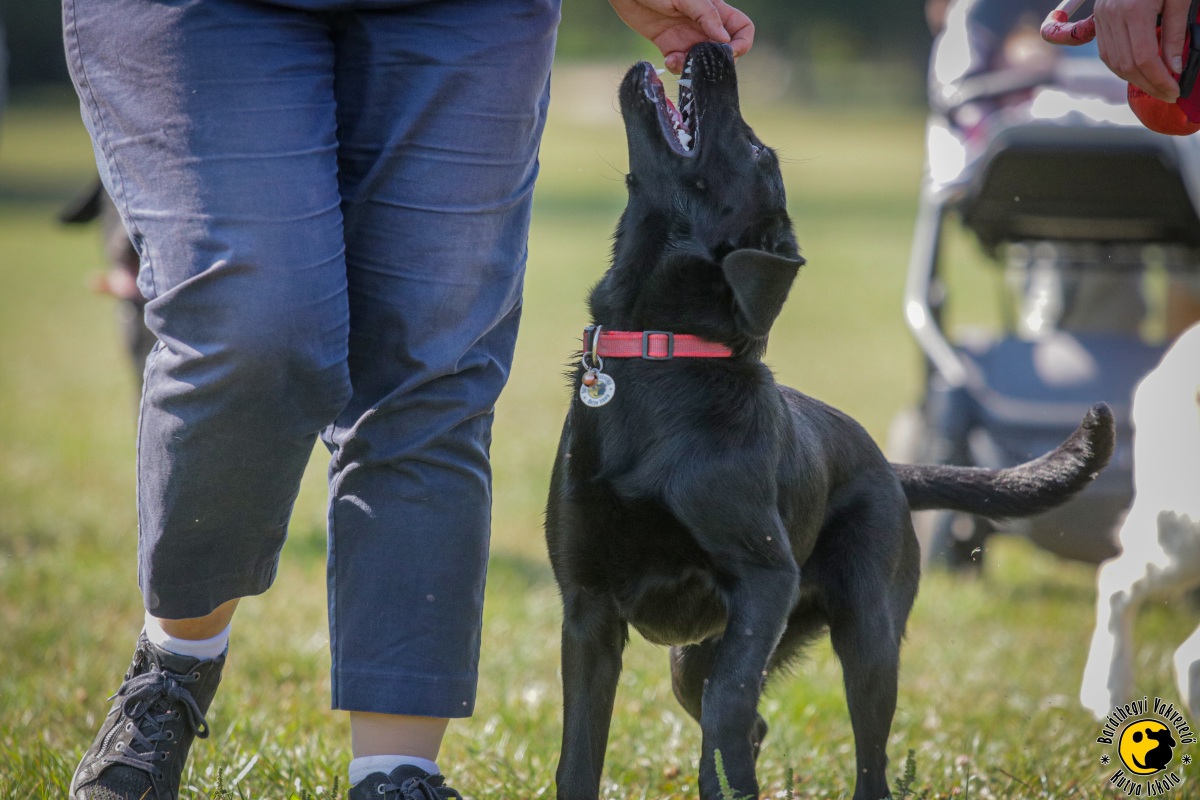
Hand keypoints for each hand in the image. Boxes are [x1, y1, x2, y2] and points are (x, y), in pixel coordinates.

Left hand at [609, 0, 754, 73]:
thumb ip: (707, 16)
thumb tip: (725, 40)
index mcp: (715, 10)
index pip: (742, 29)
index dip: (741, 43)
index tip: (728, 52)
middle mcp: (704, 25)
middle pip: (723, 50)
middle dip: (714, 61)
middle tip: (699, 60)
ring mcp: (687, 37)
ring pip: (701, 62)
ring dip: (693, 67)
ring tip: (678, 59)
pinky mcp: (669, 46)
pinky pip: (680, 64)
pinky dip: (676, 67)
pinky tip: (668, 59)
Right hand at [1095, 0, 1190, 100]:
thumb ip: (1175, 33)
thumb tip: (1174, 68)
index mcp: (1134, 9)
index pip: (1145, 57)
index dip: (1160, 79)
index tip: (1175, 89)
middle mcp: (1112, 15)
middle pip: (1127, 64)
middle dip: (1148, 84)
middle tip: (1168, 93)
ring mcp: (1102, 17)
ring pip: (1113, 61)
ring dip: (1134, 79)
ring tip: (1155, 85)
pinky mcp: (1099, 18)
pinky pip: (1106, 51)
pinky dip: (1121, 66)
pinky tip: (1138, 71)